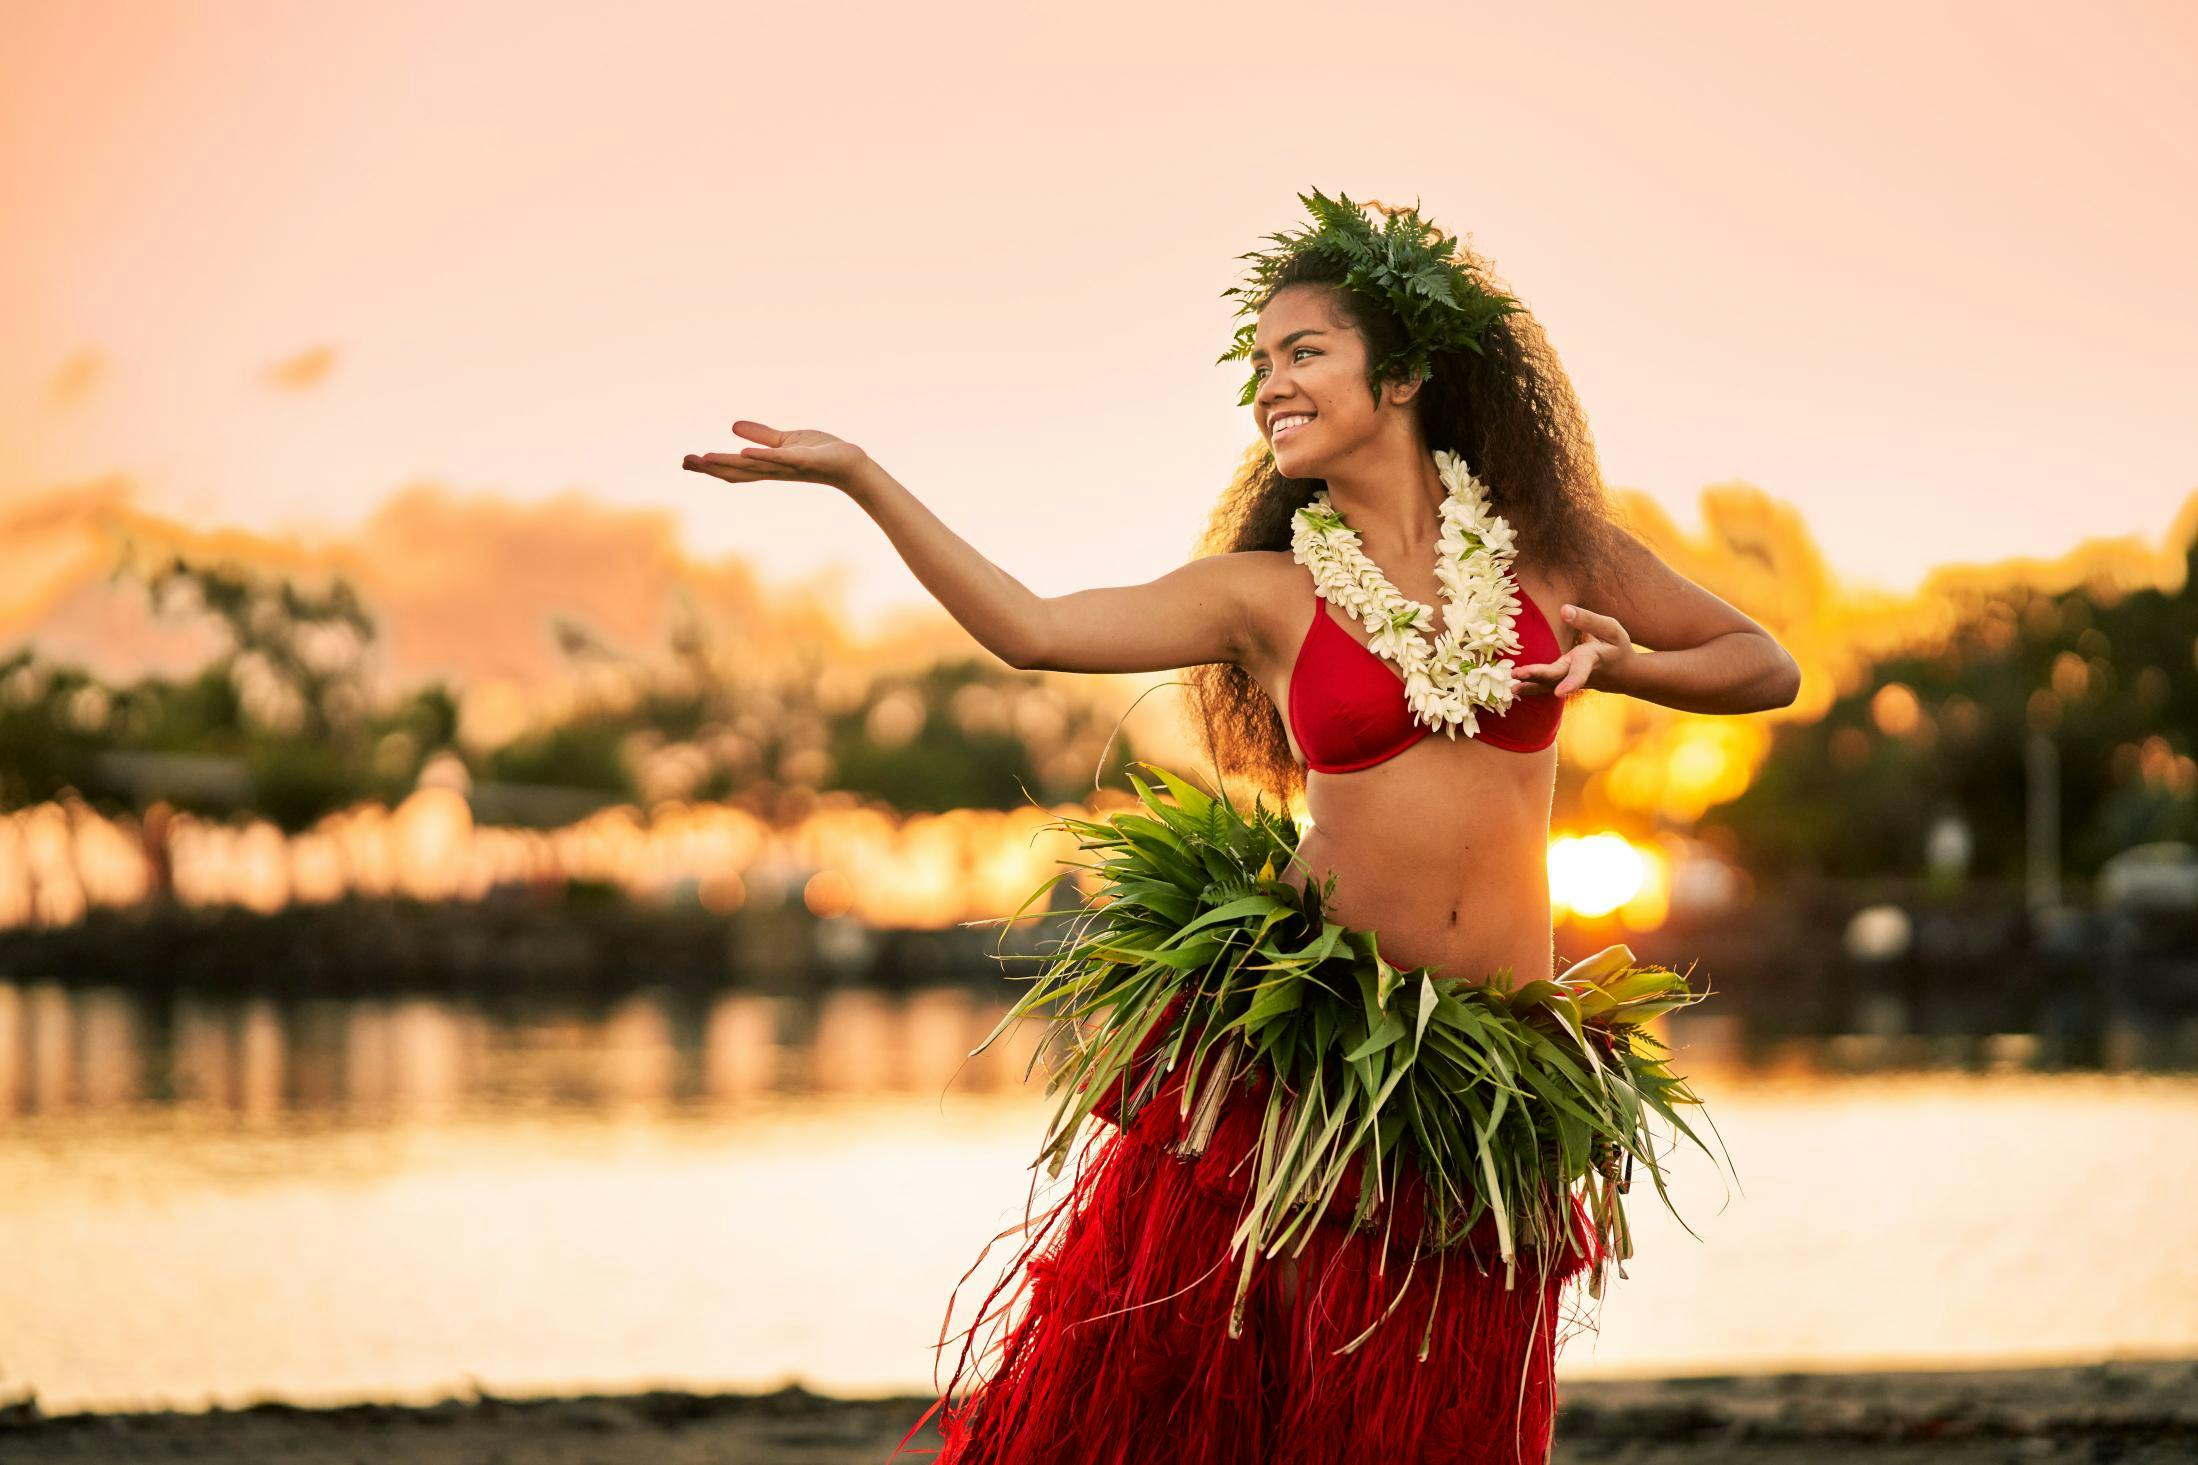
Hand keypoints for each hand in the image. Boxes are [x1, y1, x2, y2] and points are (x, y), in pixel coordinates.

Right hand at [682, 421, 871, 494]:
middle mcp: (774, 470)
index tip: (686, 462)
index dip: (710, 467)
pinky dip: (763, 456)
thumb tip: (732, 429)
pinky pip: (781, 459)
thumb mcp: (785, 442)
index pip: (734, 469)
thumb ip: (761, 436)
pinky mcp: (804, 460)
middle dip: (711, 468)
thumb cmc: (820, 454)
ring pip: (753, 467)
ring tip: (705, 459)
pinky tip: (745, 452)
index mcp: (768, 466)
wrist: (850, 464)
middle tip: (685, 462)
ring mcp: (788, 466)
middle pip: (737, 472)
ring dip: (729, 463)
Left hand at [1510, 603, 1634, 698]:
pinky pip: (1546, 687)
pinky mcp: (1563, 683)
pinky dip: (1531, 688)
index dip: (1571, 681)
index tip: (1560, 692)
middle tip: (1517, 674)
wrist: (1625, 675)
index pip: (1581, 670)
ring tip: (1512, 688)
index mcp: (1592, 659)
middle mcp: (1578, 673)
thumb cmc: (1617, 647)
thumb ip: (1588, 620)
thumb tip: (1563, 609)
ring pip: (1549, 685)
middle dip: (1538, 676)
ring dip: (1530, 686)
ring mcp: (1570, 681)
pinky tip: (1514, 690)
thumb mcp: (1611, 629)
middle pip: (1557, 676)